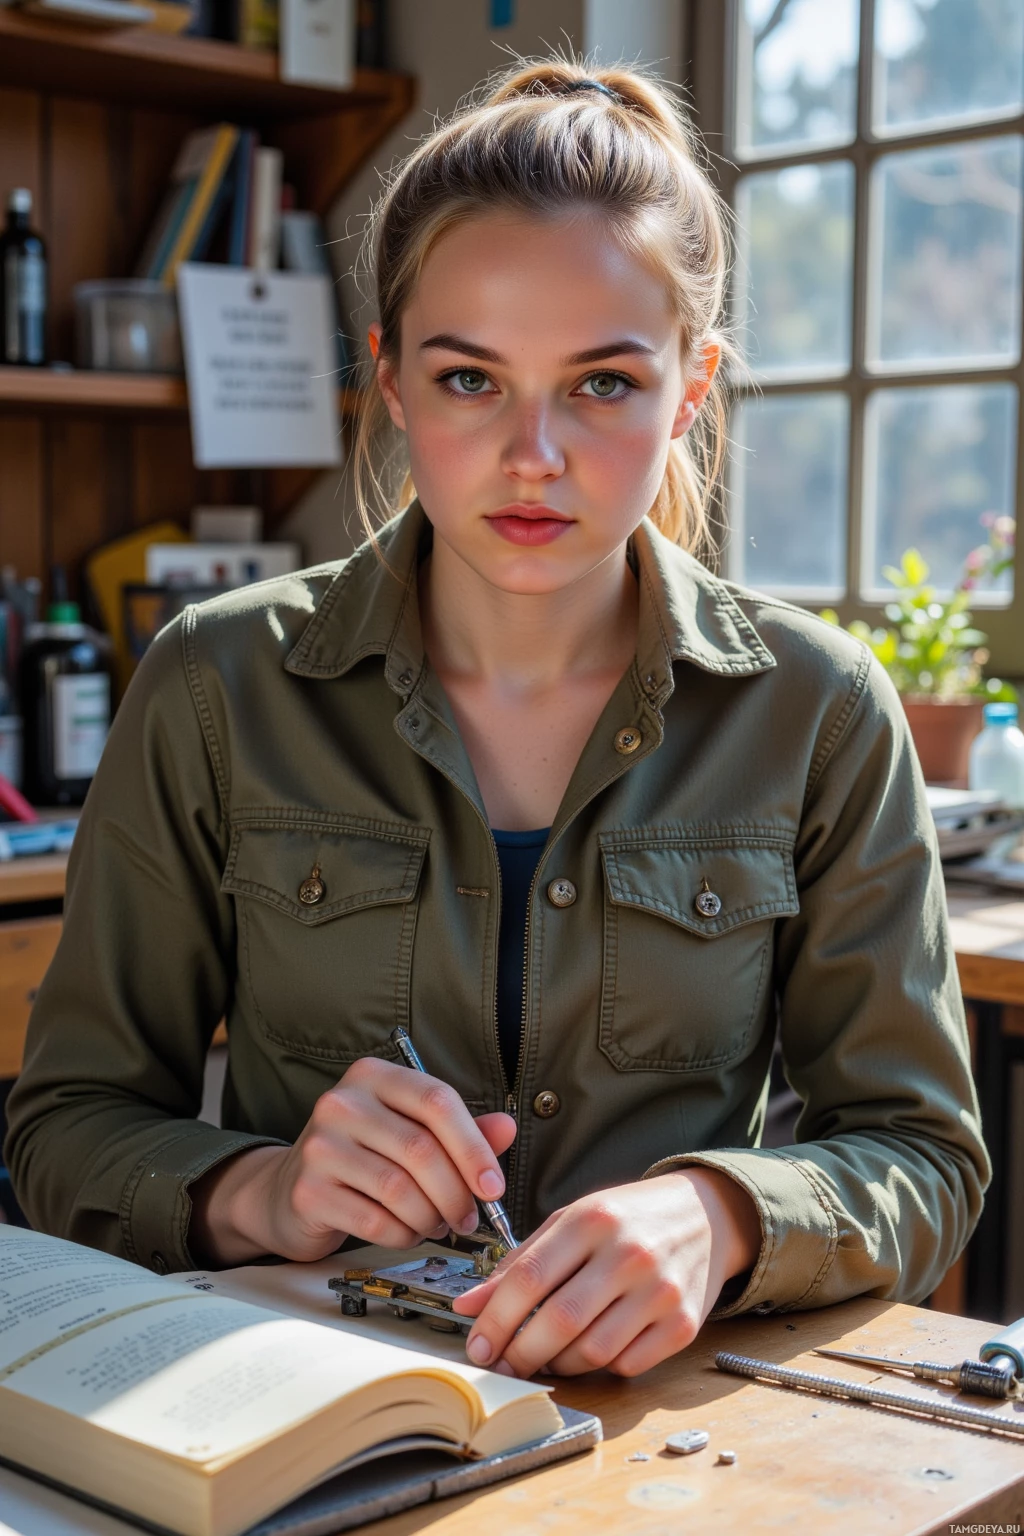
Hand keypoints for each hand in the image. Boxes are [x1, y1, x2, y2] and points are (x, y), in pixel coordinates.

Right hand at [189, 1056, 515, 1265]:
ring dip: (430, 1217)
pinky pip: (374, 1221)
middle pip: (421, 1149)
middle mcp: (342, 1102)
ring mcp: (320, 1145)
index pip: (437, 1100)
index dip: (474, 1147)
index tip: (494, 1187)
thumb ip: (458, 1131)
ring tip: (435, 1224)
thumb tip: (507, 1129)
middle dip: (455, 1193)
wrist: (288, 1191)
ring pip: (400, 1189)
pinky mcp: (308, 1190)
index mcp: (373, 1076)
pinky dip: (402, 1234)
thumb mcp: (409, 1132)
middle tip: (467, 1218)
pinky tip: (406, 1232)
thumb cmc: (363, 1158)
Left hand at [451, 1167, 760, 1378]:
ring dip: (558, 1364)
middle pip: (559, 1321)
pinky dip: (600, 1367)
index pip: (530, 1278)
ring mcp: (660, 1290)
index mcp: (593, 1219)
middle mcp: (629, 1253)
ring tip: (546, 1355)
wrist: (706, 1216)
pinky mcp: (683, 1324)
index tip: (477, 1344)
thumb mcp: (571, 1221)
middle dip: (519, 1353)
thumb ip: (519, 1261)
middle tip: (503, 1365)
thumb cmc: (628, 1218)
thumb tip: (468, 1306)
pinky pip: (626, 1364)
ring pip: (592, 1352)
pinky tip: (592, 1349)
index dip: (495, 1319)